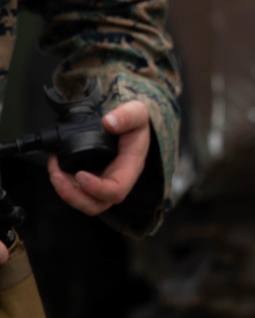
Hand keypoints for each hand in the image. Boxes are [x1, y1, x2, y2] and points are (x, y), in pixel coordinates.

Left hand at [47, 100, 150, 215]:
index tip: (80, 175)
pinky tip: (55, 167)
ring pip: (84, 202)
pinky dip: (63, 184)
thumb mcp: (137, 113)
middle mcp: (117, 180)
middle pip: (97, 204)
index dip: (97, 188)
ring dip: (65, 192)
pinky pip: (77, 192)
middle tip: (57, 177)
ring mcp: (103, 182)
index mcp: (130, 167)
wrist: (130, 125)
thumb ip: (127, 116)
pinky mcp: (92, 179)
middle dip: (73, 196)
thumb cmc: (135, 123)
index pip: (116, 190)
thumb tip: (109, 123)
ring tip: (53, 171)